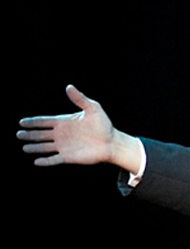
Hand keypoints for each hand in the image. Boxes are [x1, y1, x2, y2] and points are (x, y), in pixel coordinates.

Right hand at [17, 85, 141, 171]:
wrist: (112, 142)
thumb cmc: (103, 125)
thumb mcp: (92, 108)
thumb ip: (80, 99)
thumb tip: (68, 87)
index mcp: (63, 122)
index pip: (44, 121)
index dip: (33, 122)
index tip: (22, 122)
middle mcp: (61, 134)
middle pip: (41, 134)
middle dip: (29, 134)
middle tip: (18, 134)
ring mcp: (64, 146)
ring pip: (45, 147)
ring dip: (34, 147)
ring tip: (24, 147)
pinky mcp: (69, 157)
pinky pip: (54, 159)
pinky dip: (46, 161)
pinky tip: (37, 161)